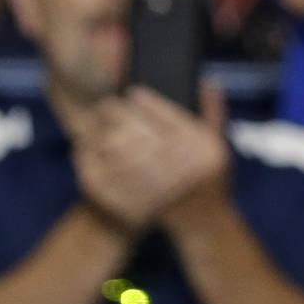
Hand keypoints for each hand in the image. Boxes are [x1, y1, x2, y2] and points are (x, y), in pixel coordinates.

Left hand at [74, 83, 230, 235]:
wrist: (202, 221)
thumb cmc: (209, 175)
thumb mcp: (219, 143)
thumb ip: (212, 111)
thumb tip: (207, 82)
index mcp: (203, 149)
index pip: (170, 118)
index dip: (148, 103)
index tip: (131, 92)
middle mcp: (181, 167)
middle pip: (139, 135)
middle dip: (118, 116)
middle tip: (105, 104)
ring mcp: (157, 189)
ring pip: (119, 157)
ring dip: (101, 137)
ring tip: (93, 124)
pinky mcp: (135, 205)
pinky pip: (107, 181)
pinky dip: (91, 164)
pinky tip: (84, 150)